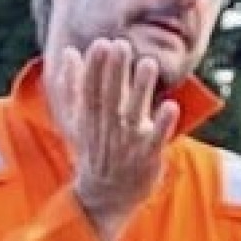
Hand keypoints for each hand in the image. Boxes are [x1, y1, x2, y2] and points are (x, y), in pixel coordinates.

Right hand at [52, 39, 179, 240]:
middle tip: (121, 45)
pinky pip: (156, 141)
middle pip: (110, 99)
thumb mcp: (75, 121)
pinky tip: (172, 106)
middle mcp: (108, 131)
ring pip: (133, 115)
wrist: (105, 197)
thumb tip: (69, 52)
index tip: (100, 44)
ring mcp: (128, 145)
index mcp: (91, 120)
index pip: (90, 91)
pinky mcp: (148, 158)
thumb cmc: (95, 150)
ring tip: (148, 63)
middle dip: (115, 73)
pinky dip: (162, 126)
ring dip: (141, 90)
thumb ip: (71, 87)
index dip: (95, 69)